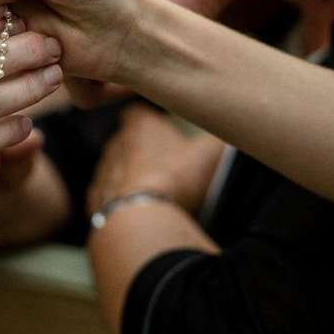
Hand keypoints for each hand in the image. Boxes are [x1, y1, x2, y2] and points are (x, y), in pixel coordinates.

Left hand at [88, 105, 223, 215]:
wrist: (141, 220)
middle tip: (167, 169)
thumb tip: (238, 130)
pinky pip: (107, 200)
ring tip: (155, 197)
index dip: (149, 121)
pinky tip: (138, 215)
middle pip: (126, 143)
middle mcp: (115, 145)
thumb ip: (221, 139)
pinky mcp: (95, 203)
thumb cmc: (177, 178)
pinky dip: (120, 205)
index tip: (164, 132)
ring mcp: (102, 175)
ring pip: (115, 172)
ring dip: (129, 181)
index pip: (137, 113)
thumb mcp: (210, 154)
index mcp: (139, 127)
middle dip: (142, 154)